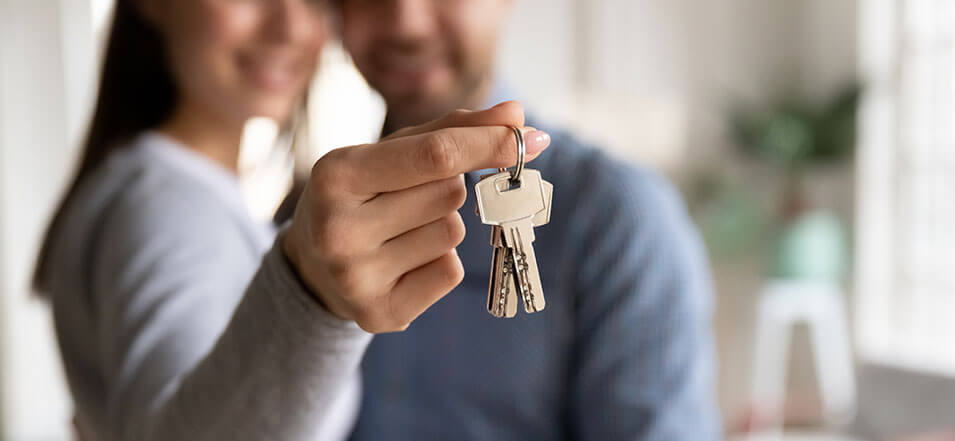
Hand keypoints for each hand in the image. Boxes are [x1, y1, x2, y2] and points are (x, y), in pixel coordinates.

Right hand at [282, 101, 550, 332]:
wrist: (313, 265)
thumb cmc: (365, 193)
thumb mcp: (394, 152)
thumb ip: (453, 129)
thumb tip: (517, 114)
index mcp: (337, 174)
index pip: (435, 155)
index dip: (488, 144)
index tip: (529, 138)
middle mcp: (339, 229)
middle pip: (449, 194)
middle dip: (448, 189)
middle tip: (409, 198)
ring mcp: (356, 278)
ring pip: (451, 234)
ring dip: (442, 227)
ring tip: (400, 232)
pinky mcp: (378, 314)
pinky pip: (449, 274)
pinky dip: (439, 264)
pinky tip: (403, 263)